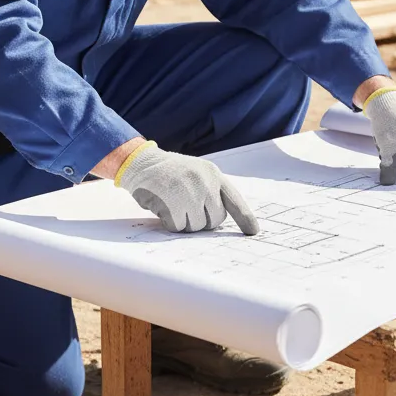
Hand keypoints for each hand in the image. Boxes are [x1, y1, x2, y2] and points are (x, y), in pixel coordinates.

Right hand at [115, 141, 259, 234]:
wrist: (142, 163)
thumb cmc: (170, 173)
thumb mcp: (196, 173)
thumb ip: (211, 190)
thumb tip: (221, 220)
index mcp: (213, 174)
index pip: (234, 200)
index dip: (245, 218)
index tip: (253, 232)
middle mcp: (205, 182)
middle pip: (215, 221)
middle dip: (202, 221)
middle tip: (186, 208)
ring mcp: (189, 192)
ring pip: (196, 227)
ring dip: (184, 222)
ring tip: (173, 203)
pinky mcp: (173, 203)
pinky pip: (178, 227)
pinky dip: (170, 222)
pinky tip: (164, 206)